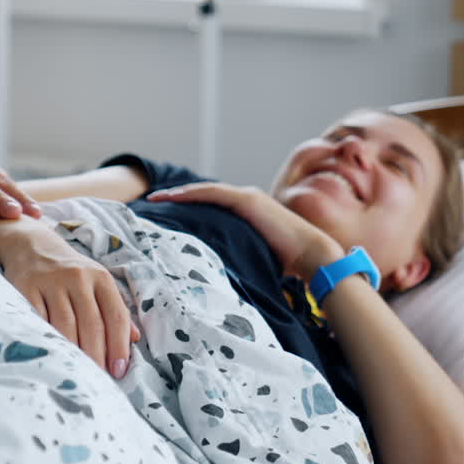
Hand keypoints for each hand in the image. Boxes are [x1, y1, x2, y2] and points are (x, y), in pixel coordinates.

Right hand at [0, 219, 140, 377]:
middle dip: (98, 356)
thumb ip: (115, 309)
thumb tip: (135, 340)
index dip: (119, 346)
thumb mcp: (97, 283)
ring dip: (73, 353)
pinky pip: (38, 319)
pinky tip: (52, 355)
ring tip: (78, 374)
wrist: (32, 245)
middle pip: (92, 325)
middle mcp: (78, 277)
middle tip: (98, 379)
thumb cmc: (71, 272)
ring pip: (66, 326)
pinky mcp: (26, 287)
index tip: (119, 371)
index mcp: (101, 278)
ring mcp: (51, 282)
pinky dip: (46, 340)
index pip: (116, 316)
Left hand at [148, 183, 342, 279]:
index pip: (210, 205)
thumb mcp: (252, 256)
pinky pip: (212, 193)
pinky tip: (173, 197)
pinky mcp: (247, 200)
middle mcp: (244, 199)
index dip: (187, 206)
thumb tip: (213, 272)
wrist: (310, 254)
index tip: (165, 213)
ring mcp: (246, 197)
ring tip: (156, 198)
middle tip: (153, 202)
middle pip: (203, 195)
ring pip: (204, 191)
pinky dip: (192, 193)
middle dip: (177, 197)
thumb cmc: (286, 262)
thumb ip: (236, 255)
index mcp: (246, 212)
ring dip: (178, 194)